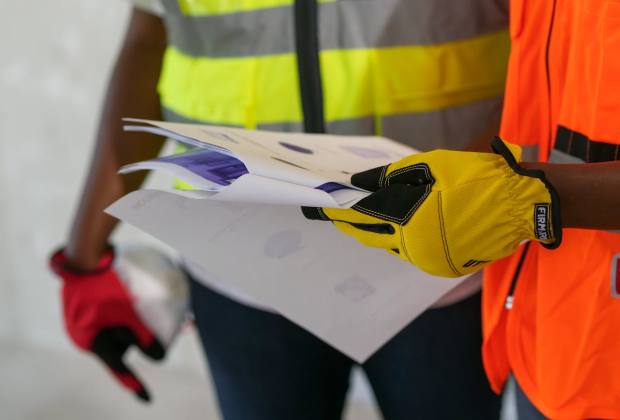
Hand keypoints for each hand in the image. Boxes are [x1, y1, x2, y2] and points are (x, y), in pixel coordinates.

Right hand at [50, 245, 185, 401]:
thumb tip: (160, 358)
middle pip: (124, 346)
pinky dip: (136, 313)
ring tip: (176, 318)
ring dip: (145, 327)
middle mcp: (87, 334)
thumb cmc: (105, 282)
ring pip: (124, 328)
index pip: (118, 367)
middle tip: (176, 334)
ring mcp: (90, 319)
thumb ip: (143, 336)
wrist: (85, 249)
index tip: (147, 400)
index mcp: (90, 341)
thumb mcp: (127, 312)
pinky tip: (156, 301)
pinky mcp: (95, 303)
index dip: (134, 384)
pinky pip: (120, 314)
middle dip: (148, 344)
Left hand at [303, 138, 561, 277]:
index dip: (339, 211)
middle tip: (336, 216)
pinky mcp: (440, 267)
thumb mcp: (430, 166)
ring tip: (362, 220)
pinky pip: (409, 253)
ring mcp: (427, 258)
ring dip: (376, 232)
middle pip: (369, 235)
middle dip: (351, 224)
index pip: (362, 215)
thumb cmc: (474, 177)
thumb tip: (360, 184)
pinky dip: (398, 240)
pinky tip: (397, 228)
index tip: (320, 208)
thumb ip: (390, 177)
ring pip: (389, 246)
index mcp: (408, 217)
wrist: (519, 204)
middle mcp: (412, 244)